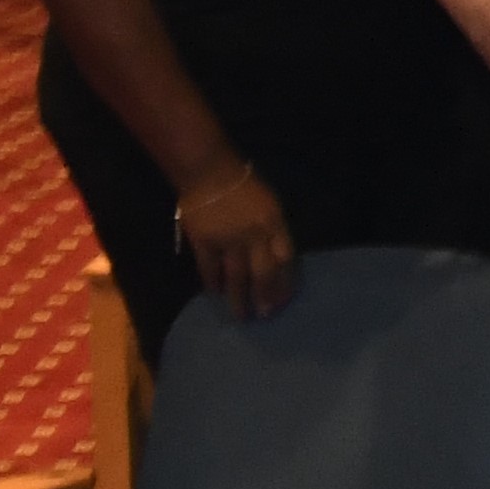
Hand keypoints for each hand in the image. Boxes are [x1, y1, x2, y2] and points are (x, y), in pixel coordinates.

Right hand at [173, 163, 296, 319]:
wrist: (210, 173)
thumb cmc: (245, 186)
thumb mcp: (270, 205)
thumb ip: (274, 231)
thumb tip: (277, 259)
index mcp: (274, 223)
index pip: (285, 259)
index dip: (286, 282)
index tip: (285, 300)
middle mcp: (254, 234)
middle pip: (263, 272)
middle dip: (265, 296)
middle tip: (265, 315)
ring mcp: (228, 239)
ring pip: (236, 276)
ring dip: (239, 298)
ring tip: (241, 316)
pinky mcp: (203, 241)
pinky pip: (209, 268)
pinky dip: (213, 283)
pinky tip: (215, 295)